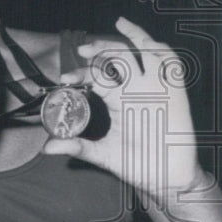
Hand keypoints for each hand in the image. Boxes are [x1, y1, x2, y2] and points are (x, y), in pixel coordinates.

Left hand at [42, 17, 201, 201]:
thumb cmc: (137, 164)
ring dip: (121, 43)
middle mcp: (134, 88)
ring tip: (102, 43)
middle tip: (81, 52)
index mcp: (117, 99)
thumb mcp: (102, 154)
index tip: (64, 80)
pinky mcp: (174, 90)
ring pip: (139, 53)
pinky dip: (158, 48)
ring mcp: (154, 87)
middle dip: (98, 50)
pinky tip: (145, 41)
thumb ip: (76, 147)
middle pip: (116, 57)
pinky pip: (169, 62)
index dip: (81, 73)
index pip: (97, 75)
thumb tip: (47, 148)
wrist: (167, 179)